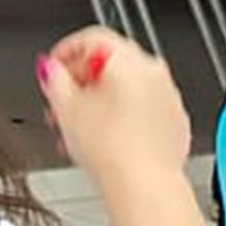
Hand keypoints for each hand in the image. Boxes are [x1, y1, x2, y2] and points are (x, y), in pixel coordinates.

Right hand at [37, 29, 189, 193]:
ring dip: (100, 103)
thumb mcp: (65, 109)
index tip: (53, 67)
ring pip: (127, 90)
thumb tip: (51, 70)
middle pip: (111, 65)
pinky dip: (124, 119)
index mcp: (129, 59)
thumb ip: (54, 79)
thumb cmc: (112, 150)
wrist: (143, 186)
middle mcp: (154, 73)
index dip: (65, 51)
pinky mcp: (174, 124)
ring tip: (78, 129)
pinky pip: (144, 112)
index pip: (92, 38)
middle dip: (81, 83)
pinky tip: (105, 141)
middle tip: (61, 102)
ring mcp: (169, 98)